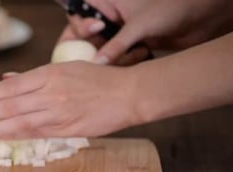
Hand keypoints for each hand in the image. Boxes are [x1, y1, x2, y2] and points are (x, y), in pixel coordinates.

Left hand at [0, 62, 139, 138]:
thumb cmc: (97, 80)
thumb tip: (6, 79)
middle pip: (9, 105)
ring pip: (18, 121)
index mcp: (49, 74)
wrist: (129, 94)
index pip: (10, 86)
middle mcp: (50, 92)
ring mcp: (58, 112)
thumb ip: (34, 77)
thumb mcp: (65, 70)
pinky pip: (35, 133)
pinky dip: (14, 135)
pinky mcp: (66, 129)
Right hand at [59, 0, 232, 64]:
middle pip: (83, 39)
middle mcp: (106, 18)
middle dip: (97, 50)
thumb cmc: (169, 9)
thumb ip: (116, 45)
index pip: (76, 17)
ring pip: (99, 52)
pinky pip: (114, 60)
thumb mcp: (139, 26)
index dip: (79, 28)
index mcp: (104, 3)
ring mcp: (114, 33)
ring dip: (115, 58)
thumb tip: (97, 63)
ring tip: (137, 52)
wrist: (197, 19)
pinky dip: (124, 62)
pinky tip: (143, 54)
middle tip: (108, 56)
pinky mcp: (124, 47)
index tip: (95, 29)